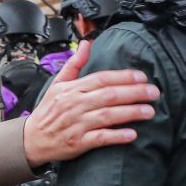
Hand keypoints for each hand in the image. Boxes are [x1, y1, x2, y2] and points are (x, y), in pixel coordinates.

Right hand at [23, 40, 158, 166]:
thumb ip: (75, 64)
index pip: (101, 79)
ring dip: (130, 113)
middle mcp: (75, 105)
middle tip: (154, 92)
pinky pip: (100, 138)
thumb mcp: (57, 84)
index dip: (123, 77)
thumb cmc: (48, 111)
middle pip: (108, 95)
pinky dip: (116, 136)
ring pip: (107, 115)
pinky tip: (132, 134)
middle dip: (134, 93)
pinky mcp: (78, 142)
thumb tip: (87, 43)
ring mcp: (76, 124)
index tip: (142, 77)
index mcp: (72, 89)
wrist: (31, 139)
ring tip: (149, 111)